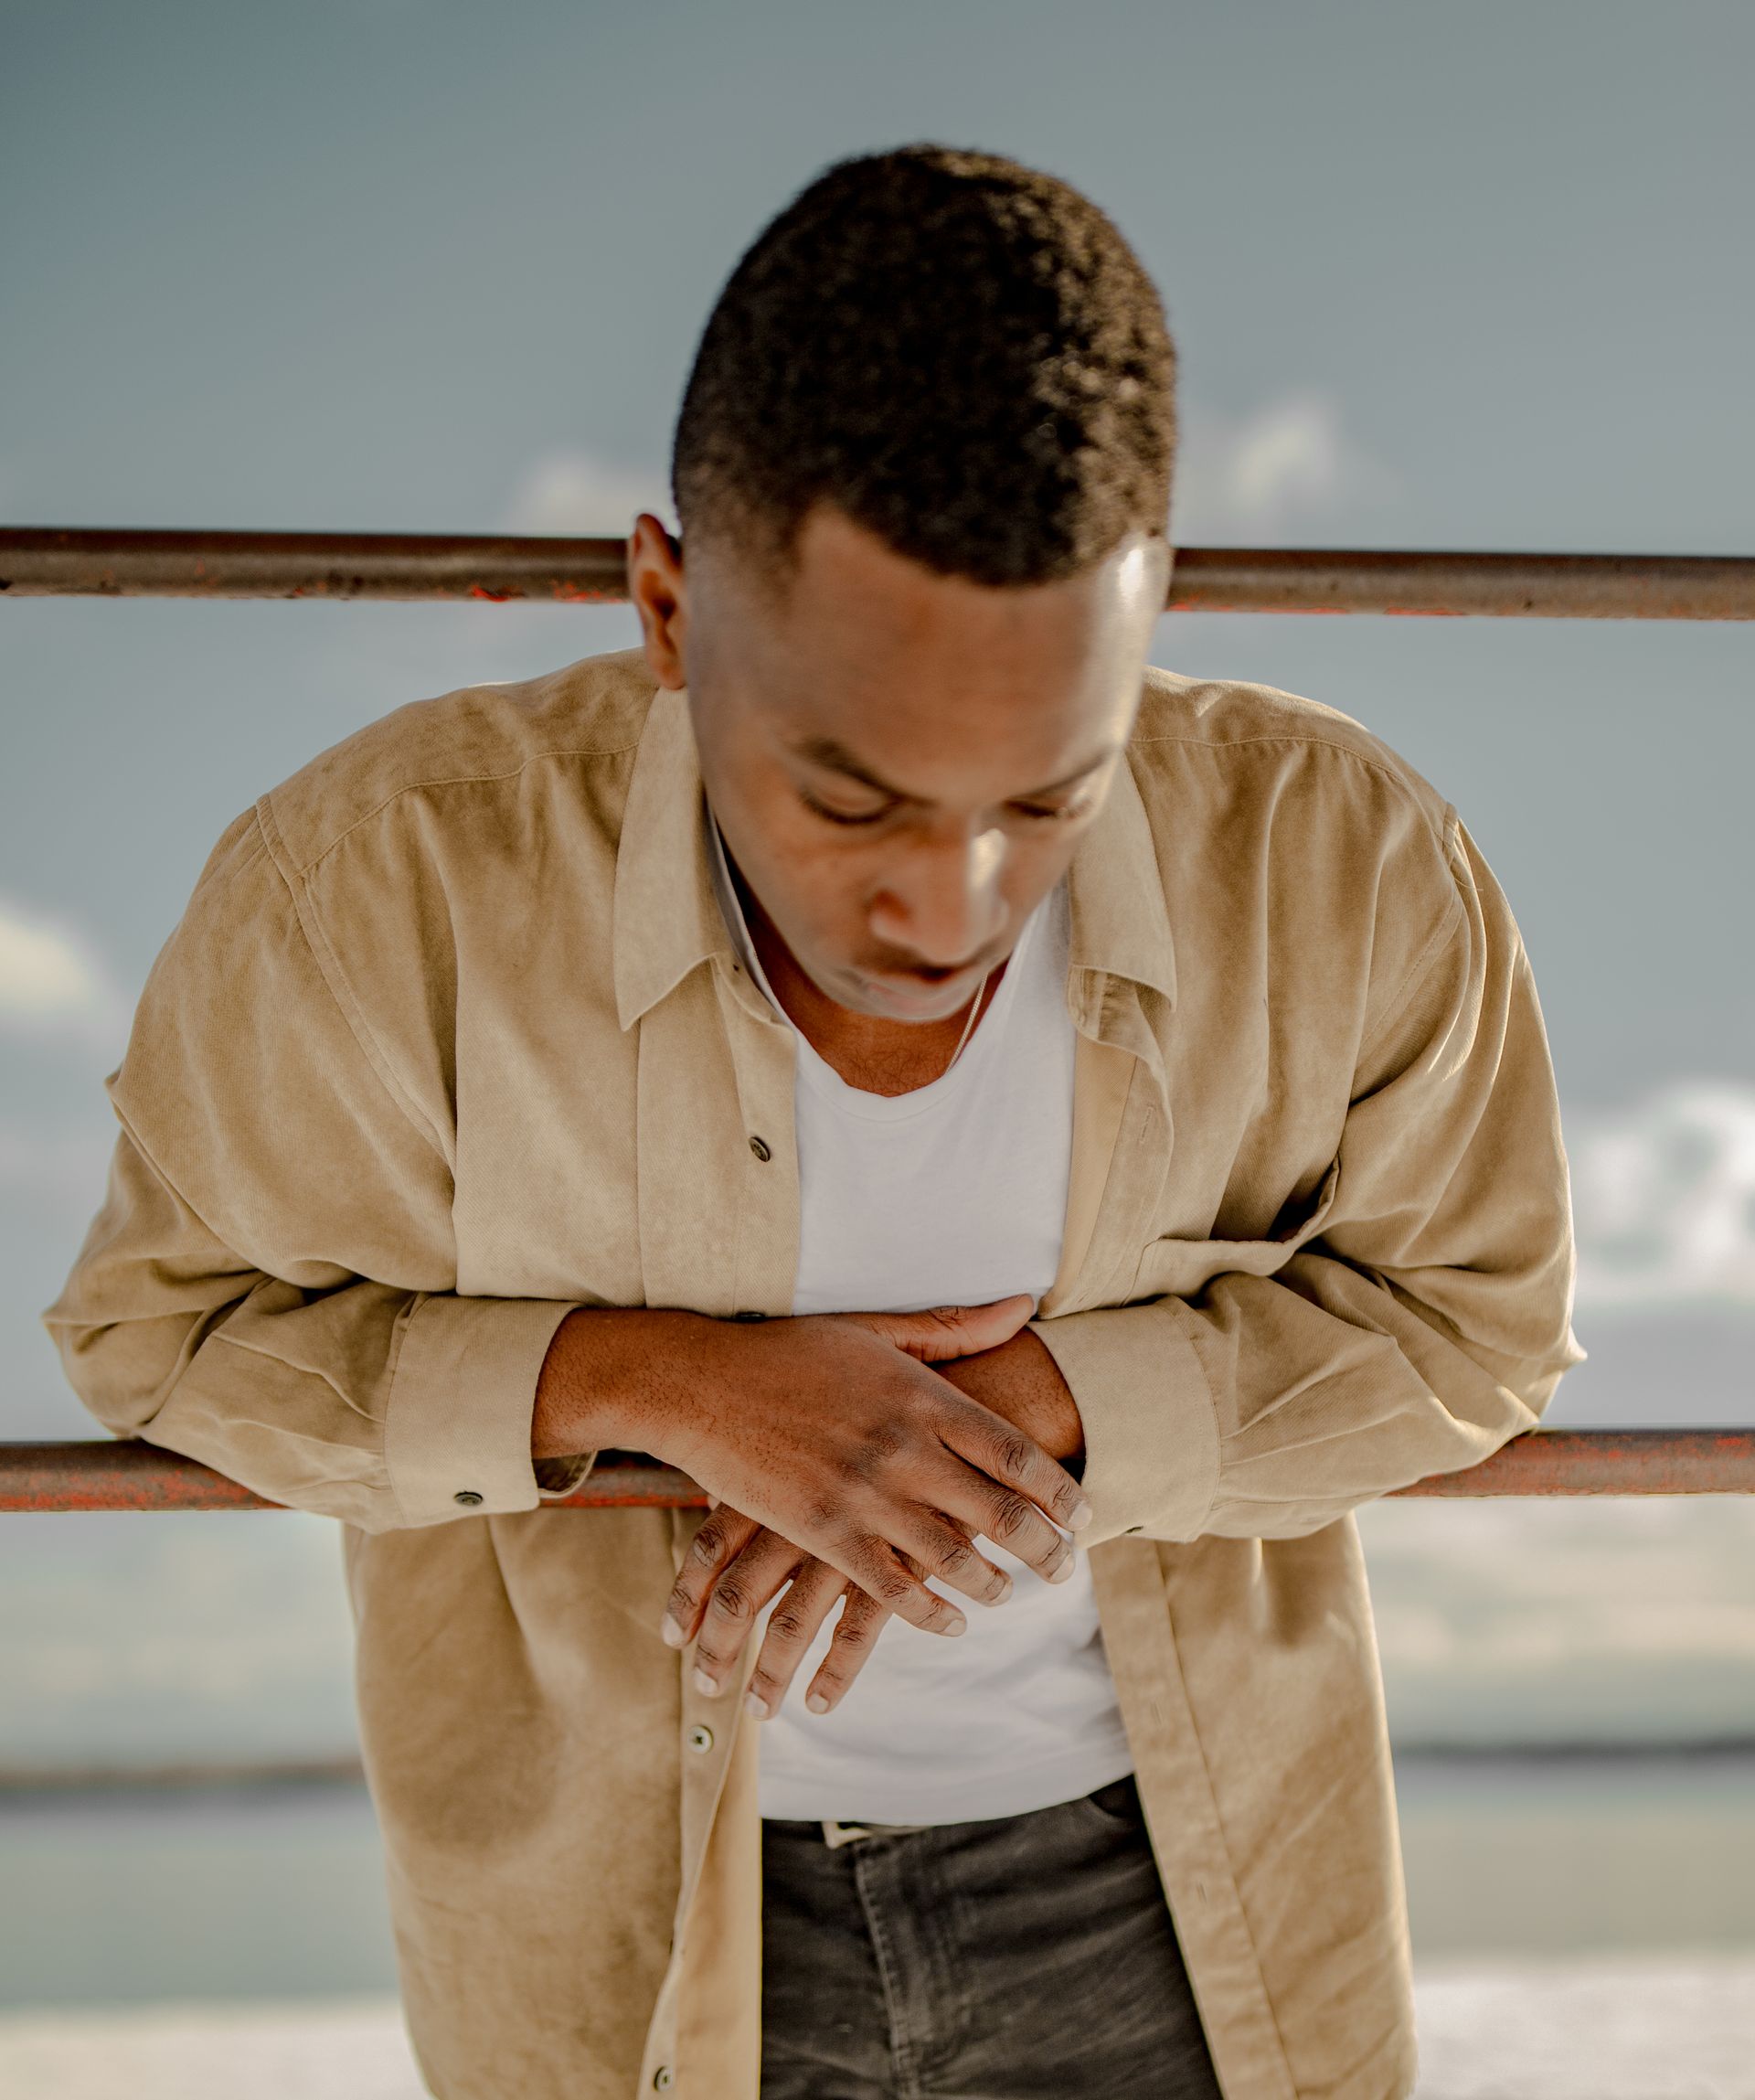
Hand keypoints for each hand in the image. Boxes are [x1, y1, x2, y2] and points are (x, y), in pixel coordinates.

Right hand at [605, 1295, 1089, 1644]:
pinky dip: (930, 1611)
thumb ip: (954, 1328)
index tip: (1085, 1515)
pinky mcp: (823, 1530)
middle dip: (1045, 1550)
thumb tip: (1024, 1304)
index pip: (1016, 1452)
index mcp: (922, 1395)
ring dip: (995, 1587)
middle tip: (1067, 1571)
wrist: (702, 1383)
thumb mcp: (876, 1329)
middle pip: (1001, 1512)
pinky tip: (951, 1622)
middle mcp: (905, 1446)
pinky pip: (891, 1587)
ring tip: (1015, 1597)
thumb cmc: (789, 1352)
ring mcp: (864, 1493)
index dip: (1059, 1491)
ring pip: (953, 1557)